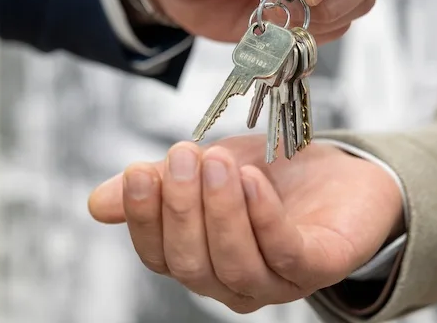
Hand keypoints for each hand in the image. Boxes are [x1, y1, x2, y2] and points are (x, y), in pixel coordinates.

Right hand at [87, 135, 403, 313]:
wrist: (339, 170)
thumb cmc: (269, 175)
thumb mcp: (207, 170)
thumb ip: (160, 186)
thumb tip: (97, 204)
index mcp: (202, 259)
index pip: (160, 255)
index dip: (145, 218)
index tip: (139, 171)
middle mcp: (233, 281)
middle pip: (192, 264)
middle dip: (182, 209)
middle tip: (184, 156)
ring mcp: (277, 281)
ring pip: (235, 263)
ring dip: (221, 211)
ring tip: (217, 162)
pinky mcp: (319, 265)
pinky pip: (285, 252)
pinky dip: (264, 217)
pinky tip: (252, 180)